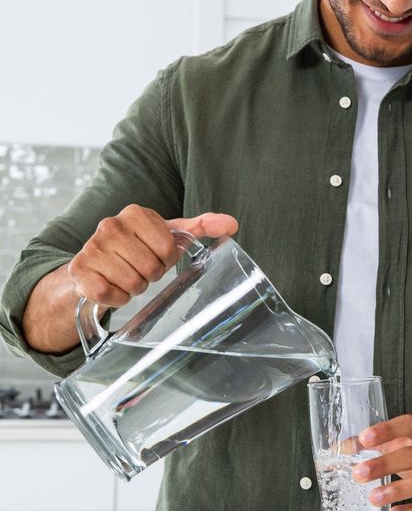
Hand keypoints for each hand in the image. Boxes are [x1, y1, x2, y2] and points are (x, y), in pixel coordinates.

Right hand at [66, 204, 238, 307]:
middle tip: (140, 269)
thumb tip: (232, 224)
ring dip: (134, 287)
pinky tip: (111, 286)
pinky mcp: (80, 272)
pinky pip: (111, 295)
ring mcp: (92, 248)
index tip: (156, 255)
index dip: (166, 259)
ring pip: (133, 283)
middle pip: (151, 268)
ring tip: (125, 276)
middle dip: (150, 275)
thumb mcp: (166, 234)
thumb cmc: (137, 247)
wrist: (93, 264)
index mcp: (135, 213)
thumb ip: (199, 227)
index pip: (169, 248)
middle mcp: (110, 225)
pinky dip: (116, 298)